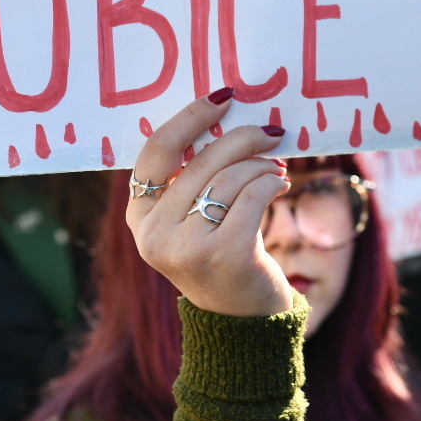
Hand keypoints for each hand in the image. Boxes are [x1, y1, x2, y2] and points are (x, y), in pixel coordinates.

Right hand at [126, 89, 294, 317]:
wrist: (244, 320)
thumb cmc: (223, 254)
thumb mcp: (194, 218)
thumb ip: (193, 177)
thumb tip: (225, 118)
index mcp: (140, 218)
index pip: (155, 152)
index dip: (189, 119)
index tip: (222, 100)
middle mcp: (154, 235)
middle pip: (200, 160)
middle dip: (241, 138)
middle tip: (270, 131)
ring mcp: (186, 248)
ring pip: (230, 177)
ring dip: (261, 165)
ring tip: (277, 168)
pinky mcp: (224, 254)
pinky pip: (253, 196)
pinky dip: (272, 182)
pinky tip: (281, 184)